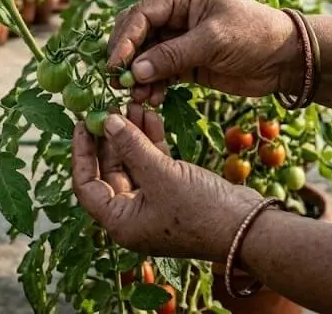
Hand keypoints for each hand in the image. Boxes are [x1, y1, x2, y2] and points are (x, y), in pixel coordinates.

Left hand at [71, 103, 260, 260]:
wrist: (250, 228)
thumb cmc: (202, 211)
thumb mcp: (162, 176)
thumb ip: (132, 147)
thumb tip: (107, 121)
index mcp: (121, 222)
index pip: (86, 185)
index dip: (81, 153)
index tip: (82, 123)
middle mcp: (133, 214)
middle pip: (108, 170)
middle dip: (108, 138)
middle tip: (104, 107)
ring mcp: (153, 202)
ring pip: (133, 162)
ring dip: (131, 134)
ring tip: (130, 103)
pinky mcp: (174, 189)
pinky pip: (154, 162)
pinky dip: (150, 140)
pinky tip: (149, 115)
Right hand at [107, 0, 300, 104]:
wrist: (286, 59)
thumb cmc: (254, 35)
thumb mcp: (213, 41)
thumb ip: (172, 55)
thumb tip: (135, 71)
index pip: (141, 13)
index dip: (124, 39)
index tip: (114, 65)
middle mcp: (174, 12)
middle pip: (135, 32)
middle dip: (126, 58)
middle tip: (118, 82)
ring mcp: (177, 38)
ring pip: (142, 56)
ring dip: (137, 76)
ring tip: (137, 96)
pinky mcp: (183, 61)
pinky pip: (156, 72)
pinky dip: (151, 85)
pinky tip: (151, 98)